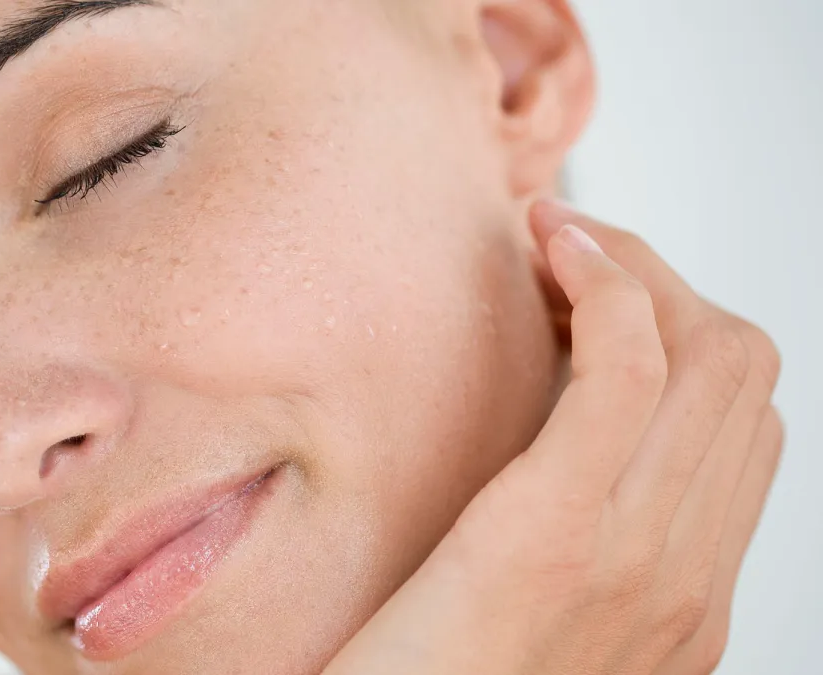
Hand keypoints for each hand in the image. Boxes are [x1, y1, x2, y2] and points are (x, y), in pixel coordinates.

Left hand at [324, 200, 782, 674]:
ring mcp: (638, 558)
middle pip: (743, 375)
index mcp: (684, 604)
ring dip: (635, 264)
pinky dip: (606, 280)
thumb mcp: (528, 634)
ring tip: (556, 241)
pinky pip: (630, 365)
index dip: (686, 337)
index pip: (744, 428)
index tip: (598, 301)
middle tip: (577, 254)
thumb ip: (570, 559)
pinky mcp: (556, 530)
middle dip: (667, 282)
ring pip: (709, 353)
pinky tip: (551, 251)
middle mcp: (688, 581)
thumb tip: (548, 460)